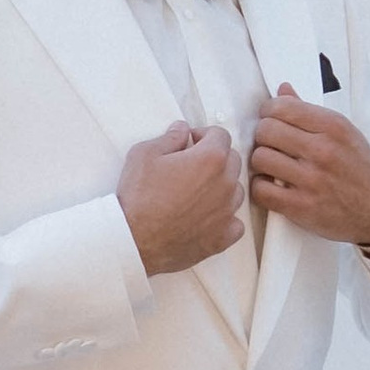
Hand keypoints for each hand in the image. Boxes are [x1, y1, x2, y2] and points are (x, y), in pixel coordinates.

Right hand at [117, 121, 246, 276]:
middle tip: (191, 166)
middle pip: (232, 161)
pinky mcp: (224, 237)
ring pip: (235, 191)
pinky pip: (235, 222)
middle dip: (214, 158)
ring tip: (195, 193)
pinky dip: (224, 218)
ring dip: (221, 187)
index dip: (203, 135)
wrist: (134, 240)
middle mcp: (226, 184)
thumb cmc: (138, 196)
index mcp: (211, 159)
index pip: (221, 135)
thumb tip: (182, 129)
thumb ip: (169, 137)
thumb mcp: (144, 154)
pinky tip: (205, 218)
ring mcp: (227, 212)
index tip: (190, 143)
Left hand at [249, 92, 369, 247]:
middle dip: (263, 136)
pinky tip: (272, 187)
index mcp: (332, 126)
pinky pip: (261, 191)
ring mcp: (312, 180)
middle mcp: (322, 150)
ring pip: (260, 159)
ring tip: (271, 167)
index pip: (282, 106)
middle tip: (271, 145)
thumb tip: (283, 90)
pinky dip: (261, 189)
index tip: (271, 120)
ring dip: (261, 163)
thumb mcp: (344, 133)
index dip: (269, 112)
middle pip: (266, 130)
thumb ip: (310, 112)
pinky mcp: (302, 206)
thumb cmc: (360, 169)